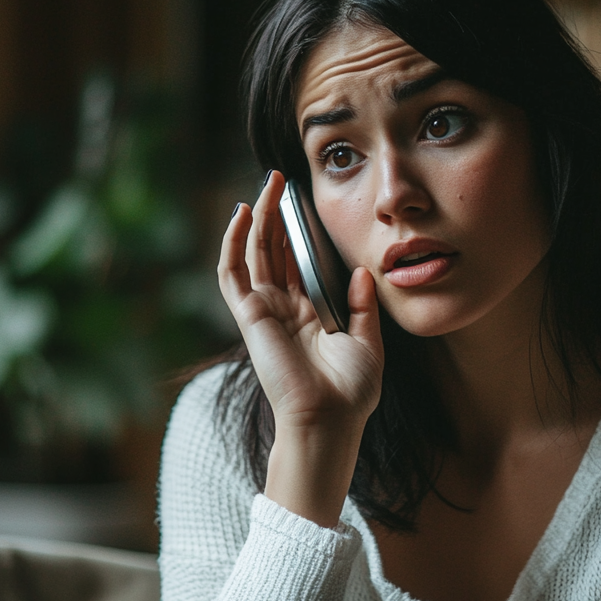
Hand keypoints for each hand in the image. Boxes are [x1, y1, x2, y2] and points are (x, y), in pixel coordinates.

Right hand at [217, 171, 383, 523]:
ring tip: (267, 185)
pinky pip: (233, 273)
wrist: (330, 420)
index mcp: (309, 316)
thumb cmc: (350, 393)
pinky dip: (233, 242)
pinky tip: (242, 214)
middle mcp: (283, 310)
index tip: (305, 204)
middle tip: (281, 180)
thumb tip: (365, 271)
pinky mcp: (251, 317)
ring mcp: (265, 312)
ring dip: (257, 218)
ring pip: (254, 254)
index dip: (299, 233)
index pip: (298, 264)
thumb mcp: (367, 343)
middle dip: (276, 215)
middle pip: (274, 252)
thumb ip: (363, 307)